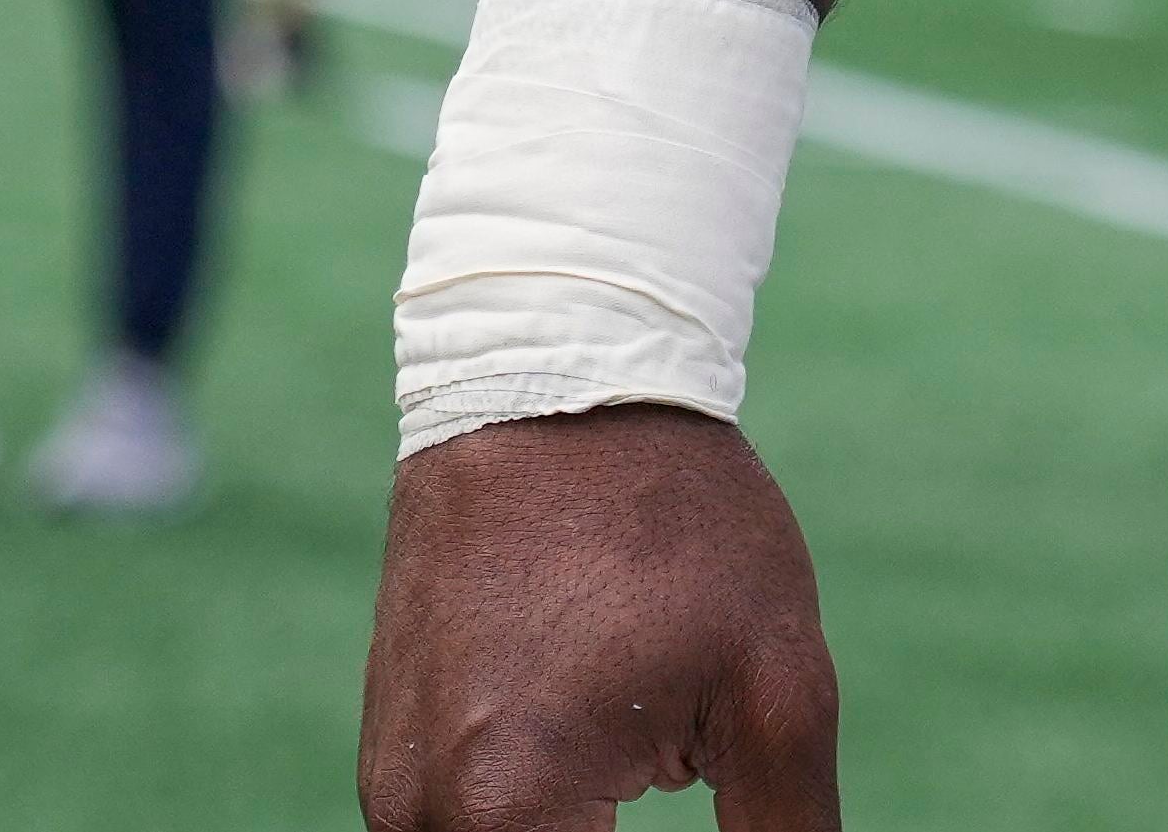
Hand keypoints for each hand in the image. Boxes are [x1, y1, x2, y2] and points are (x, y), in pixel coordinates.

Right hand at [360, 405, 845, 831]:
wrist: (552, 381)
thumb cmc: (676, 524)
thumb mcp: (777, 686)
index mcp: (509, 810)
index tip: (706, 776)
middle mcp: (419, 815)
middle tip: (682, 754)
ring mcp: (392, 788)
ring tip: (648, 739)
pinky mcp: (389, 758)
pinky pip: (467, 830)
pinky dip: (544, 816)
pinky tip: (605, 736)